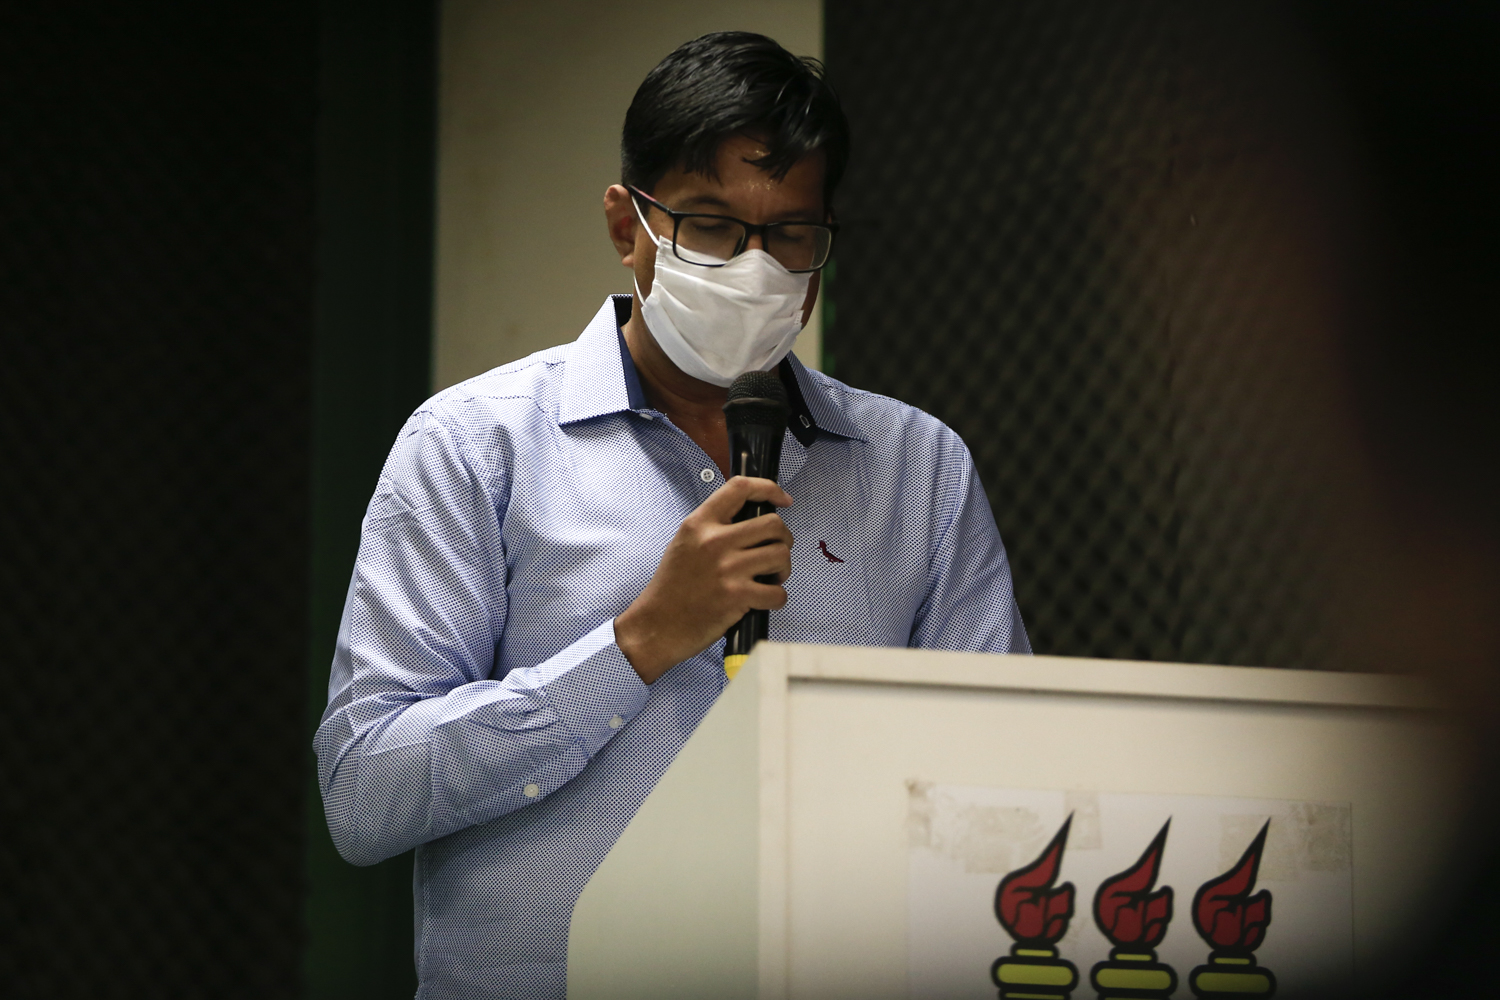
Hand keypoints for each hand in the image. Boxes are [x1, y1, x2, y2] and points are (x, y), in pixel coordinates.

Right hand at [614, 476, 793, 682]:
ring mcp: (727, 569)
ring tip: (770, 577)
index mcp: (699, 524)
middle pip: (773, 524)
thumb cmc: (671, 588)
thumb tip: (752, 521)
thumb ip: (713, 528)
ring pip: (781, 555)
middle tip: (775, 551)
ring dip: (783, 569)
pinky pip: (778, 592)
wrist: (656, 625)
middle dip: (783, 539)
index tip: (782, 499)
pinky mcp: (736, 597)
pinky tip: (763, 600)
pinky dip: (777, 598)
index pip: (740, 487)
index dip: (769, 488)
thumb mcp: (684, 543)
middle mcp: (714, 541)